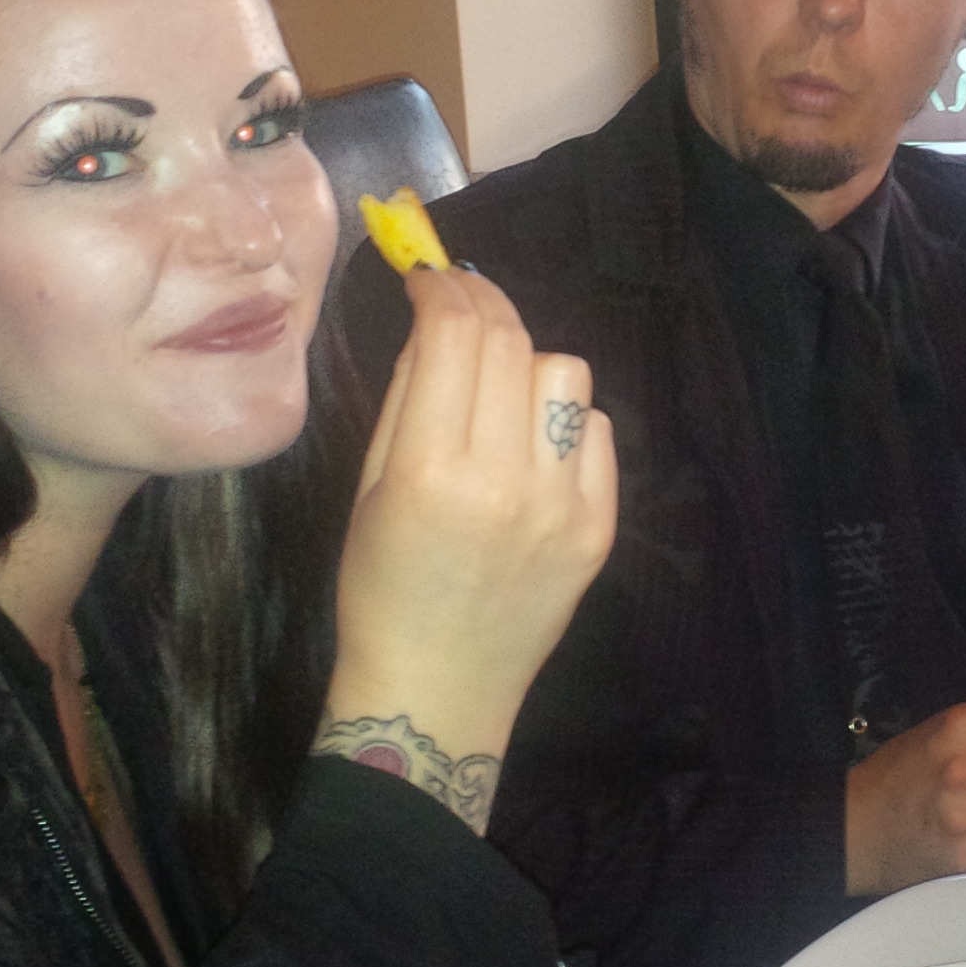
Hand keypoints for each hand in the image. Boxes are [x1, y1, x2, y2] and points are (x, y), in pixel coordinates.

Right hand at [322, 268, 616, 821]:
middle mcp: (503, 480)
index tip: (429, 277)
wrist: (436, 689)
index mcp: (429, 471)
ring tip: (500, 394)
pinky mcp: (598, 529)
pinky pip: (596, 432)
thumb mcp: (367, 491)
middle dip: (482, 302)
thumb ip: (404, 401)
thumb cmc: (382, 591)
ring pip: (565, 374)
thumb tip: (433, 326)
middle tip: (462, 298)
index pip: (451, 337)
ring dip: (528, 364)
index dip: (441, 289)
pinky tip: (534, 449)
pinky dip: (564, 423)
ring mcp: (561, 505)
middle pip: (509, 343)